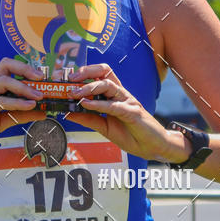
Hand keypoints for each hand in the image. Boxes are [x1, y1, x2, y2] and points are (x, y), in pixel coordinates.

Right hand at [0, 57, 46, 153]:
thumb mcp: (2, 121)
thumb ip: (20, 115)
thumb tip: (41, 112)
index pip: (9, 68)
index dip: (26, 69)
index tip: (44, 78)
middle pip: (5, 64)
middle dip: (25, 68)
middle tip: (42, 78)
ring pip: (4, 80)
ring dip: (24, 87)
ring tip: (39, 97)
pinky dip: (16, 102)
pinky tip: (28, 106)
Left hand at [65, 63, 189, 162]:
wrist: (153, 148)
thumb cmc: (132, 136)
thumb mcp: (104, 128)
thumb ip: (88, 119)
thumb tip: (68, 114)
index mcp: (114, 96)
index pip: (100, 75)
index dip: (83, 73)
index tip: (66, 79)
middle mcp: (121, 94)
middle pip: (104, 72)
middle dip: (85, 72)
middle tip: (69, 80)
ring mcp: (128, 101)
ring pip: (108, 85)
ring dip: (88, 87)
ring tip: (74, 93)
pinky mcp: (133, 113)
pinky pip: (114, 105)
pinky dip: (98, 104)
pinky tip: (86, 104)